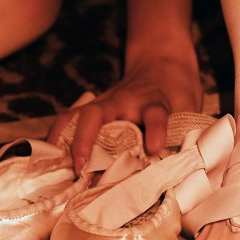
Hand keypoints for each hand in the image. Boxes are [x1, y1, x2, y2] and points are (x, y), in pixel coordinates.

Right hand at [48, 55, 201, 171]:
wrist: (163, 63)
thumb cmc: (176, 94)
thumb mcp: (188, 113)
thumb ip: (182, 139)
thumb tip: (176, 176)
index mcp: (154, 103)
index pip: (156, 114)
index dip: (156, 130)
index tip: (154, 147)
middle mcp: (124, 102)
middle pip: (99, 114)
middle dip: (87, 140)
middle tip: (82, 168)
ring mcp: (105, 104)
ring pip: (77, 117)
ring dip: (65, 142)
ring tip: (58, 170)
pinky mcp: (95, 109)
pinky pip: (70, 121)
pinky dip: (58, 139)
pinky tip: (50, 161)